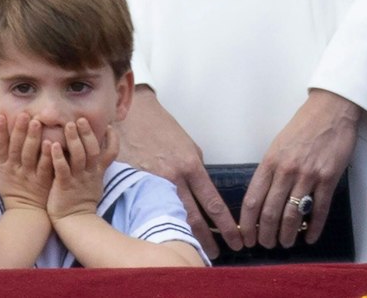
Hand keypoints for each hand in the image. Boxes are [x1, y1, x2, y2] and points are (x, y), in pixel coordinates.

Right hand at [0, 112, 53, 213]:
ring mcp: (28, 175)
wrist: (25, 212)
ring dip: (32, 138)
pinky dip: (47, 155)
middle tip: (24, 114)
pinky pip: (44, 167)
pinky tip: (51, 143)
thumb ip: (5, 152)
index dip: (0, 131)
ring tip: (36, 123)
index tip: (2, 116)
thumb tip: (5, 128)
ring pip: (29, 154)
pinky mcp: (41, 182)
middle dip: (19, 130)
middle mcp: (14, 169)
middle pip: (16, 147)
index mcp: (2, 166)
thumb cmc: (14, 188)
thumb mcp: (3, 171)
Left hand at [47, 117, 118, 219]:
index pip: (111, 153)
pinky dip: (58, 156)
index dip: (112, 139)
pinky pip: (63, 169)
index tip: (109, 125)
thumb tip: (98, 151)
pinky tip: (52, 144)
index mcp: (98, 172)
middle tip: (81, 119)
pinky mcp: (65, 186)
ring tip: (68, 125)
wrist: (75, 223)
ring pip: (79, 156)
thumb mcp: (94, 183)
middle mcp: (90, 174)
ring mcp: (78, 180)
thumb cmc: (81, 200)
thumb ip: (95, 166)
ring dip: (74, 139)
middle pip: (93, 150)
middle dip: (88, 133)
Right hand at [121, 87, 239, 256]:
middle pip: (192, 218)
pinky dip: (155, 222)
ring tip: (191, 249)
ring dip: (183, 234)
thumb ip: (195, 170)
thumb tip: (201, 192)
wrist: (130, 111)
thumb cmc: (161, 126)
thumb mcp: (187, 145)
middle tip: (215, 255)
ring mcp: (148, 181)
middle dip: (206, 240)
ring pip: (169, 216)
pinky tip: (159, 233)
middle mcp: (171, 177)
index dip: (226, 226)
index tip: (236, 240)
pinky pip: (145, 207)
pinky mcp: (130, 182)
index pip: (213, 204)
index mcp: (189, 166)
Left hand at [239, 89, 358, 248]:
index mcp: (269, 162)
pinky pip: (320, 209)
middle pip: (270, 211)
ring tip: (285, 244)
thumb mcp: (277, 146)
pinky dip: (315, 228)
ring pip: (293, 213)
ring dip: (288, 233)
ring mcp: (308, 176)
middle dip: (266, 233)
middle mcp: (286, 171)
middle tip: (266, 246)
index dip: (247, 222)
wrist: (330, 112)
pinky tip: (310, 238)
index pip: (252, 199)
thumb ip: (270, 170)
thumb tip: (262, 196)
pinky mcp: (329, 178)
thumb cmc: (301, 128)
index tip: (245, 236)